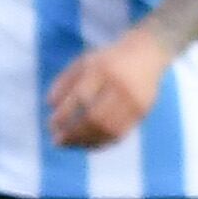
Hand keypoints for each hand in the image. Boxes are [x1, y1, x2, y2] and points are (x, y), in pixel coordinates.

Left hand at [49, 26, 172, 148]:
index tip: (51, 124)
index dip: (64, 114)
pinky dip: (101, 143)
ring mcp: (134, 102)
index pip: (81, 97)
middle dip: (73, 133)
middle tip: (58, 141)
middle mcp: (120, 86)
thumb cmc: (109, 59)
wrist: (147, 53)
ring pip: (108, 130)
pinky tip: (87, 144)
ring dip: (86, 142)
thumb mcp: (85, 61)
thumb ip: (65, 80)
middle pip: (95, 118)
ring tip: (70, 145)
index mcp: (103, 69)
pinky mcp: (143, 113)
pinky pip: (120, 134)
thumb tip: (50, 104)